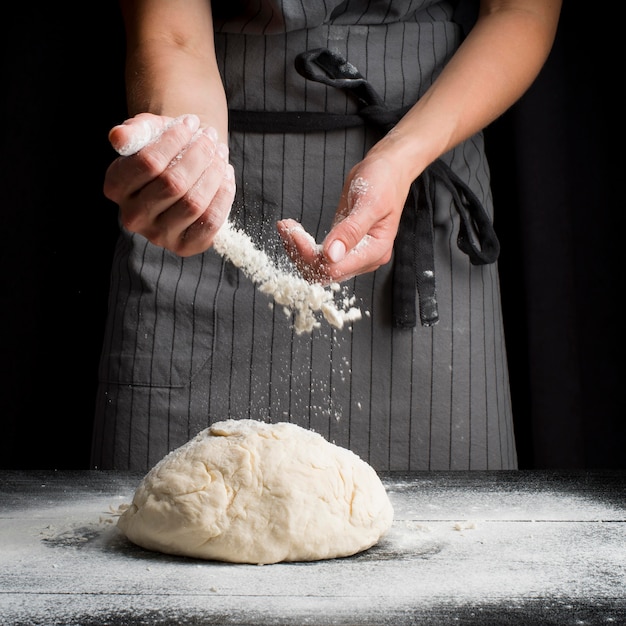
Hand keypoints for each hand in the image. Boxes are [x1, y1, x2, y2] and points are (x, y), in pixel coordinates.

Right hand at [103, 113, 235, 255]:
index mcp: (116, 187)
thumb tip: (118, 137)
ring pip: (193, 204)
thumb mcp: (147, 133)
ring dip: (213, 173)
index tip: (190, 122)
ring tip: (220, 153)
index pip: (148, 162)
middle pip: (173, 183)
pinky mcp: (184, 246)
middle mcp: (132, 217)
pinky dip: (223, 196)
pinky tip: (226, 175)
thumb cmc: (164, 149)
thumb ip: (134, 131)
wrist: (182, 171)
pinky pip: (210, 222)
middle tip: (210, 136)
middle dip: (198, 155)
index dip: (174, 140)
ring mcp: (158, 236)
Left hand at [277, 152, 409, 282]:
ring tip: (286, 226)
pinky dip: (302, 246)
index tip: (295, 233)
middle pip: (324, 273)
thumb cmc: (384, 181)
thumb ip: (351, 230)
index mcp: (375, 251)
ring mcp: (353, 254)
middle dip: (300, 254)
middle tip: (286, 227)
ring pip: (318, 267)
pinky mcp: (342, 246)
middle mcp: (365, 259)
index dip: (310, 255)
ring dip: (298, 251)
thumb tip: (331, 254)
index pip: (335, 268)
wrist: (388, 171)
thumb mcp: (369, 202)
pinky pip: (319, 257)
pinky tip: (292, 230)